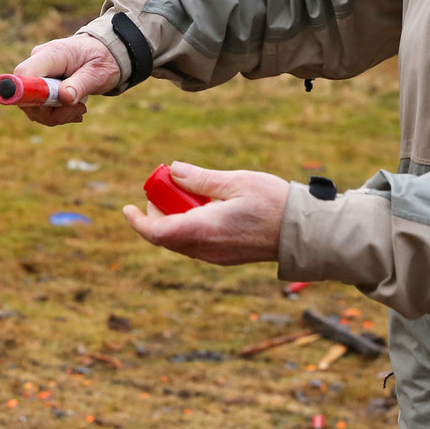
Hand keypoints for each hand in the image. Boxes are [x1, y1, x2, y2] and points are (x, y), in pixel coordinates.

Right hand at [14, 35, 121, 125]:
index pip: (24, 73)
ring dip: (56, 115)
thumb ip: (80, 85)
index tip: (41, 107)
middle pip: (26, 96)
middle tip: (80, 110)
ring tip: (80, 109)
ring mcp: (36, 75)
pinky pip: (39, 107)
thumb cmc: (102, 59)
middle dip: (51, 112)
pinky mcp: (38, 86)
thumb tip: (64, 97)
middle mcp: (38, 63)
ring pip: (32, 106)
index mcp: (52, 54)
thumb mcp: (98, 72)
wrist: (105, 53)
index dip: (25, 92)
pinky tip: (74, 109)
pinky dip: (56, 114)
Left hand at [122, 162, 290, 265]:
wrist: (303, 231)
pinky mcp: (227, 257)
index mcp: (203, 230)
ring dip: (175, 220)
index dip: (138, 221)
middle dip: (157, 213)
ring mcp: (216, 256)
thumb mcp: (236, 181)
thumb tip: (173, 171)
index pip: (156, 232)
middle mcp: (205, 249)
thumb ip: (202, 179)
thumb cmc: (273, 203)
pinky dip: (190, 228)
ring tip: (188, 195)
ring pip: (181, 242)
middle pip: (166, 237)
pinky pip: (197, 245)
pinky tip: (206, 209)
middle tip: (166, 187)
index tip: (126, 208)